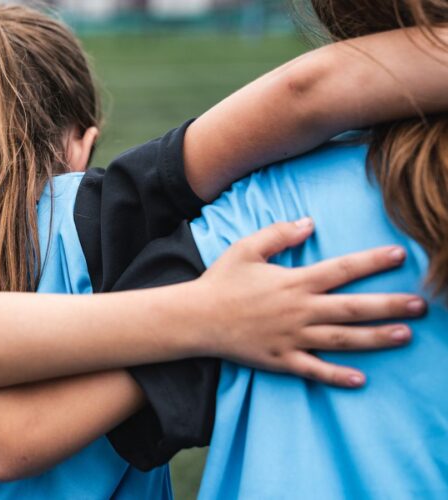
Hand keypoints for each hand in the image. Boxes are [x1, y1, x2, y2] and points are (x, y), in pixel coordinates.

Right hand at [195, 218, 424, 387]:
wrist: (194, 318)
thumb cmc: (220, 281)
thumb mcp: (245, 248)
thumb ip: (279, 233)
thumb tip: (310, 222)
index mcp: (293, 281)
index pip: (341, 269)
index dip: (372, 261)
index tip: (400, 254)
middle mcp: (298, 310)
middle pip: (352, 308)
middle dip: (389, 305)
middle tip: (421, 304)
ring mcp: (291, 337)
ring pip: (342, 339)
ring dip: (376, 338)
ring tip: (406, 335)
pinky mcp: (280, 359)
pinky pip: (313, 370)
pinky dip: (337, 376)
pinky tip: (360, 379)